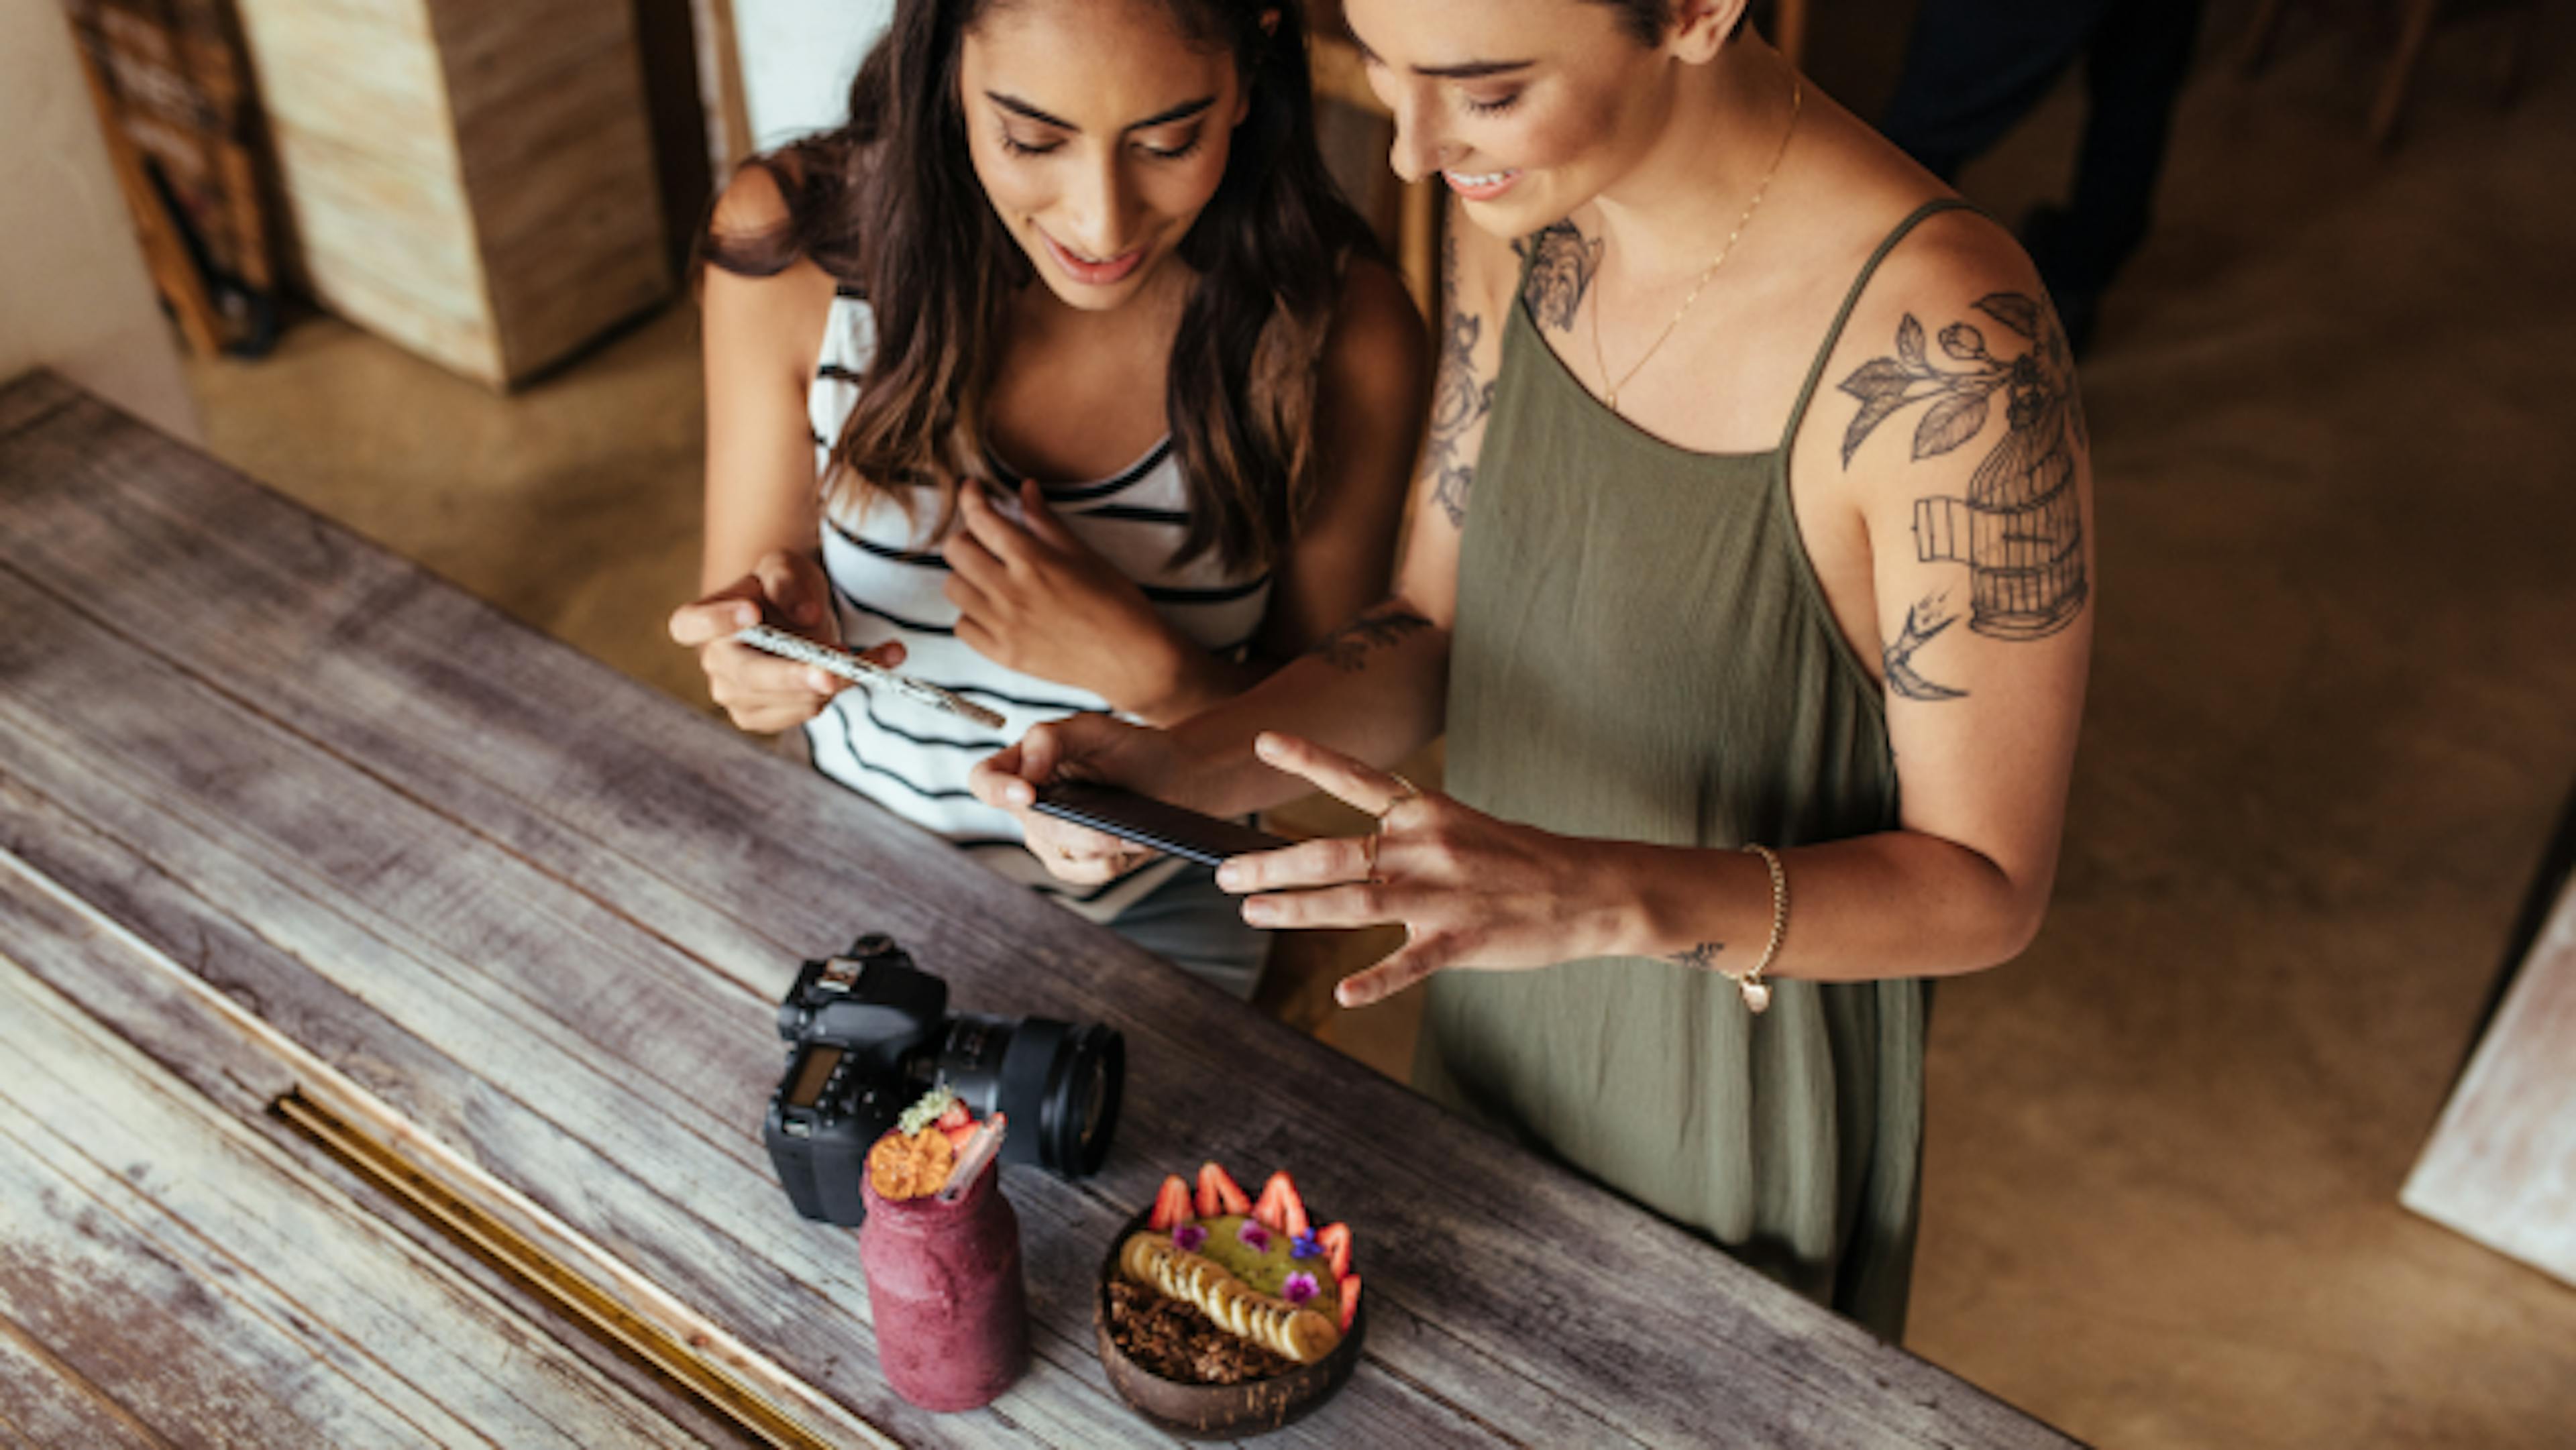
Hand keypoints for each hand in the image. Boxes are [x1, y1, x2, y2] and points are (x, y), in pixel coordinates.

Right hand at [668, 549, 904, 732]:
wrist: (794, 615)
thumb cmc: (781, 587)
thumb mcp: (785, 567)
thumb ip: (788, 582)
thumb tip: (806, 616)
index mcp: (703, 620)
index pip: (689, 625)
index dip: (715, 621)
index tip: (752, 611)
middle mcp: (716, 663)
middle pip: (747, 676)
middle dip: (791, 677)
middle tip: (829, 674)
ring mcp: (738, 697)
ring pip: (789, 699)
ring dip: (834, 680)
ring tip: (874, 654)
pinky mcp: (767, 717)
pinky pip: (811, 708)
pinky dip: (850, 687)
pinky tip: (880, 662)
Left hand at [943, 480, 1193, 715]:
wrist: (1133, 660)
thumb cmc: (1118, 603)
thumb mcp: (1084, 554)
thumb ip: (1046, 522)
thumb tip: (1025, 489)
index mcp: (1033, 560)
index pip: (980, 518)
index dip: (970, 497)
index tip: (972, 490)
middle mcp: (1011, 592)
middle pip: (955, 551)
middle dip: (967, 537)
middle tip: (986, 541)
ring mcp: (1004, 626)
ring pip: (953, 588)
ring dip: (967, 576)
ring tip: (989, 577)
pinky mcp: (1004, 655)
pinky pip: (963, 627)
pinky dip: (972, 614)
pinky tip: (994, 610)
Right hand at [968, 713, 1190, 883]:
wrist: (1174, 780)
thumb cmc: (1130, 749)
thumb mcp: (1093, 729)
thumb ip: (1051, 738)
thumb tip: (1026, 770)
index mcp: (1024, 766)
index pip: (985, 780)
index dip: (997, 789)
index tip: (1028, 793)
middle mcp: (1030, 806)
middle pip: (1035, 827)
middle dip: (1077, 828)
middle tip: (1112, 823)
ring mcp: (1052, 839)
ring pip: (1062, 856)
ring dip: (1100, 846)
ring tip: (1129, 831)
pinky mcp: (1078, 864)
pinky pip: (1085, 875)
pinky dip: (1112, 862)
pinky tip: (1131, 844)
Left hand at [1213, 733, 1624, 1008]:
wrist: (1588, 890)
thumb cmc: (1519, 858)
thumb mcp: (1461, 825)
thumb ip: (1406, 833)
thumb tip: (1355, 847)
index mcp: (1425, 813)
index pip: (1356, 779)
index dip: (1308, 759)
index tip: (1264, 743)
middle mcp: (1425, 847)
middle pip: (1333, 852)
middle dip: (1270, 864)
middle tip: (1224, 874)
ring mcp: (1442, 895)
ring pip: (1353, 903)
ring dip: (1296, 909)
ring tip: (1252, 912)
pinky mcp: (1461, 940)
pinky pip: (1409, 963)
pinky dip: (1374, 980)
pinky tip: (1343, 993)